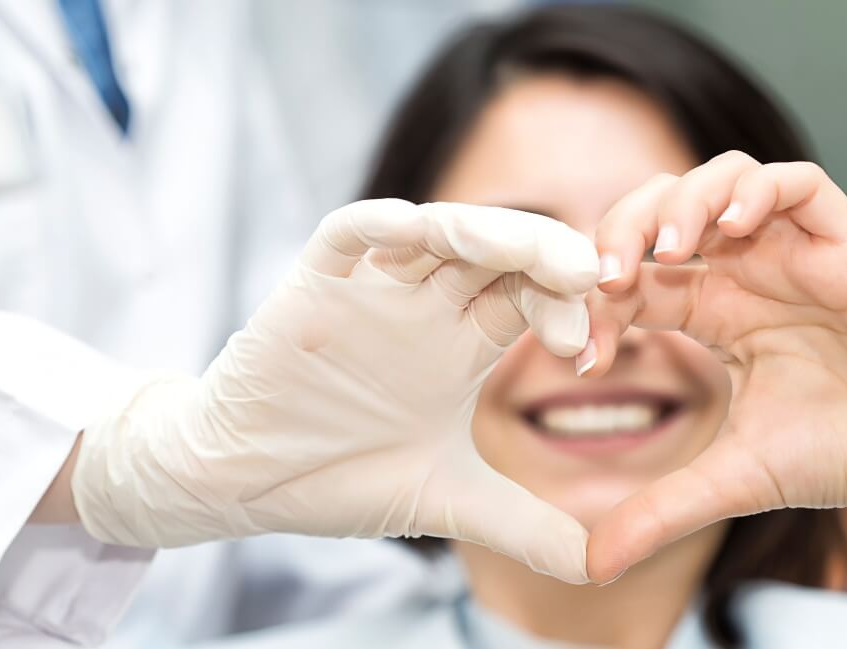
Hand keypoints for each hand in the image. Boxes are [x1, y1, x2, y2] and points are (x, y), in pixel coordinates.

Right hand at [72, 199, 597, 583]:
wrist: (245, 481)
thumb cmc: (339, 477)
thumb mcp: (447, 502)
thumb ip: (524, 528)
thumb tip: (601, 569)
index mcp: (462, 342)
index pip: (530, 297)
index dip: (566, 308)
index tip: (588, 347)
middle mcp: (425, 305)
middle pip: (497, 253)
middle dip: (543, 255)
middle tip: (587, 275)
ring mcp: (370, 289)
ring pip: (434, 232)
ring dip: (482, 231)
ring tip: (527, 250)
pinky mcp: (312, 285)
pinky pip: (346, 236)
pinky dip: (378, 226)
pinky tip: (413, 230)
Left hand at [581, 152, 846, 582]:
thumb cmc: (839, 451)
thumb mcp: (732, 480)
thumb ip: (662, 510)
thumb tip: (593, 569)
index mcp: (709, 312)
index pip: (631, 278)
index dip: (595, 301)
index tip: (584, 353)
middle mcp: (743, 272)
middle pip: (661, 210)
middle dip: (621, 229)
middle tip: (606, 275)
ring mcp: (791, 252)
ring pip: (721, 179)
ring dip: (683, 202)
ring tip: (667, 251)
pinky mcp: (844, 243)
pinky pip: (798, 183)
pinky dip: (757, 190)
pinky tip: (734, 227)